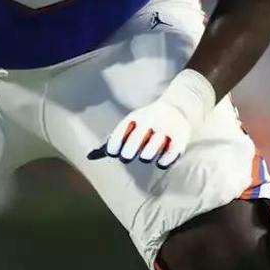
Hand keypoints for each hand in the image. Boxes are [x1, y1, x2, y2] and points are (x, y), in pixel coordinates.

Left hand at [93, 69, 216, 168]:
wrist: (177, 108)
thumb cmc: (146, 123)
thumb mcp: (130, 125)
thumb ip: (113, 141)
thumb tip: (90, 157)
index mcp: (135, 117)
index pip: (120, 133)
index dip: (114, 145)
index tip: (114, 153)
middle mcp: (150, 121)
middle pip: (133, 144)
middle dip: (128, 153)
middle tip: (128, 156)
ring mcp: (165, 129)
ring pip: (149, 153)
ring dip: (146, 156)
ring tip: (146, 154)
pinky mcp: (180, 139)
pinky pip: (168, 157)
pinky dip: (162, 162)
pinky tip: (160, 161)